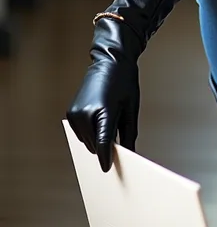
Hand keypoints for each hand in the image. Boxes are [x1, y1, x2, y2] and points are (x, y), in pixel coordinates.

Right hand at [66, 28, 140, 172]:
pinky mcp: (70, 113)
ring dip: (97, 140)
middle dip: (104, 147)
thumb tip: (129, 152)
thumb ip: (129, 133)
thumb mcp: (131, 107)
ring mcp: (75, 114)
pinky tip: (100, 120)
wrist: (110, 60)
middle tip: (118, 145)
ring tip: (110, 124)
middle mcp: (85, 114)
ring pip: (86, 141)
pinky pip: (81, 133)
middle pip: (94, 145)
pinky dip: (90, 133)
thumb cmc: (124, 81)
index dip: (106, 158)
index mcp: (103, 111)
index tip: (107, 170)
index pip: (102, 143)